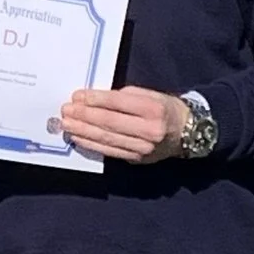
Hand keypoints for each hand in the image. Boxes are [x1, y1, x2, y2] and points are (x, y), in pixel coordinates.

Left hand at [57, 86, 190, 163]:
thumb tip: (93, 100)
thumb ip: (124, 96)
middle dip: (84, 116)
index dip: (95, 100)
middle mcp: (150, 130)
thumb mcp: (150, 95)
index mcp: (154, 109)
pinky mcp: (137, 159)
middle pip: (109, 123)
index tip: (77, 96)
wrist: (188, 133)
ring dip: (83, 131)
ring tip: (66, 124)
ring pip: (107, 139)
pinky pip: (110, 151)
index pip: (118, 103)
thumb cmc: (165, 108)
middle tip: (65, 111)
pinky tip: (79, 138)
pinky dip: (92, 144)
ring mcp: (143, 148)